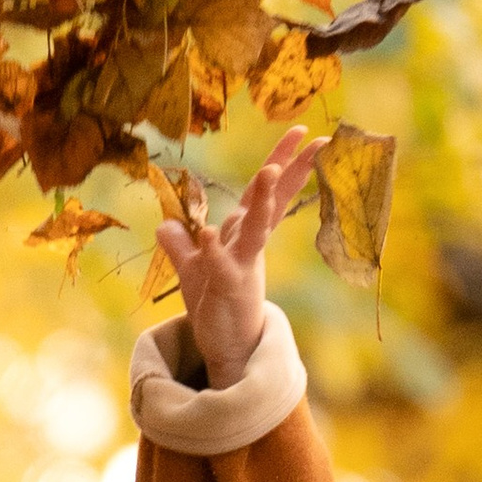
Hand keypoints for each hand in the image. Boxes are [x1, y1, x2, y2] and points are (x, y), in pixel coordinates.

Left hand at [157, 126, 317, 389]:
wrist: (225, 348)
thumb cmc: (215, 306)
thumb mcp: (191, 269)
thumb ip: (179, 244)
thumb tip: (165, 225)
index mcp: (242, 234)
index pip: (262, 192)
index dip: (282, 161)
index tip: (301, 132)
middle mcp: (247, 245)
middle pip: (270, 200)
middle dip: (291, 169)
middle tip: (316, 140)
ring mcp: (241, 265)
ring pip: (253, 228)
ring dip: (261, 200)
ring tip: (267, 171)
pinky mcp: (228, 289)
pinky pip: (220, 267)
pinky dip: (212, 251)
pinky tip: (207, 235)